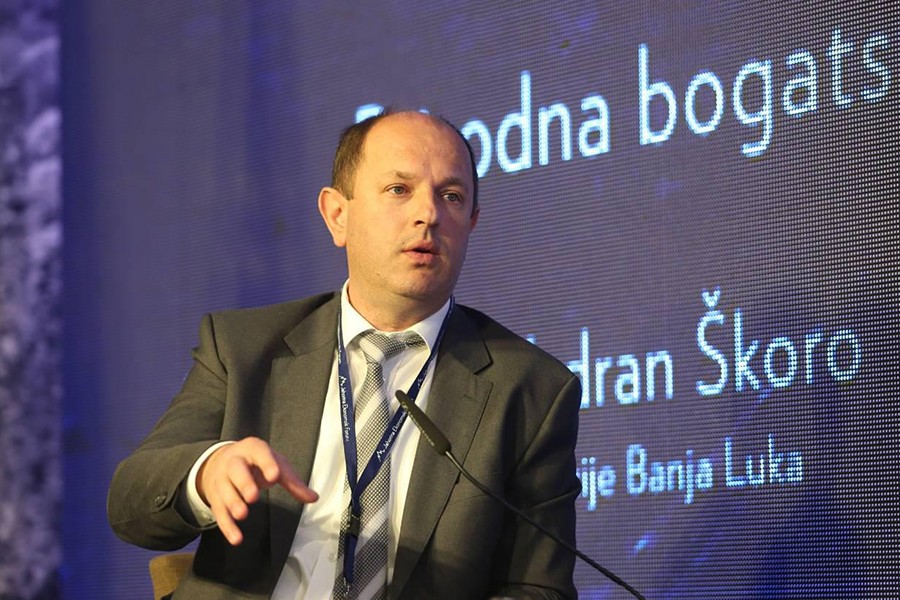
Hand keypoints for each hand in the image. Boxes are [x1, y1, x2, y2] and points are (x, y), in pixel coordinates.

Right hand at [196, 436, 317, 544]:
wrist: (220, 462)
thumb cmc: (255, 463)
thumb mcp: (275, 464)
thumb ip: (293, 481)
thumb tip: (313, 497)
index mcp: (252, 450)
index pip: (260, 452)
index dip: (267, 463)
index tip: (275, 476)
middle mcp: (234, 462)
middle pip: (236, 470)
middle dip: (244, 482)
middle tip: (253, 496)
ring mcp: (222, 479)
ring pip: (224, 490)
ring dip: (233, 503)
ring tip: (243, 514)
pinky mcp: (215, 498)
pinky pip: (219, 512)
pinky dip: (227, 526)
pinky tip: (236, 538)